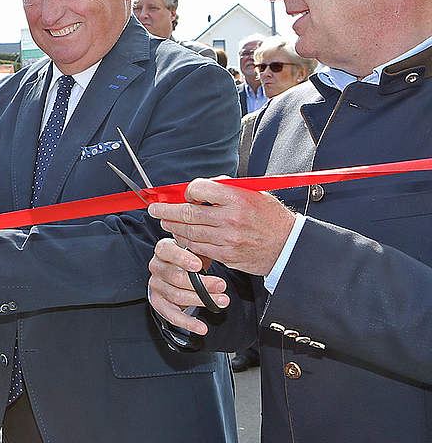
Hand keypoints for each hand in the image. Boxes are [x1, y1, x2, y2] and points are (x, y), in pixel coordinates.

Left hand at [147, 178, 297, 275]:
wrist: (288, 245)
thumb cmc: (271, 217)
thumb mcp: (254, 193)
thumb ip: (226, 188)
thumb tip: (200, 187)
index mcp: (237, 198)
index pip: (199, 189)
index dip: (188, 191)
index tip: (185, 194)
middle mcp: (230, 218)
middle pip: (188, 213)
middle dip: (166, 211)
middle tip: (155, 209)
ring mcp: (227, 239)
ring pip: (189, 232)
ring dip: (173, 226)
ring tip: (165, 221)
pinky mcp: (226, 255)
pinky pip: (198, 248)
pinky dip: (186, 241)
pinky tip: (181, 236)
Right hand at [147, 237, 230, 335]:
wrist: (177, 269)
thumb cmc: (189, 257)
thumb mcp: (194, 248)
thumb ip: (200, 248)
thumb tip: (217, 249)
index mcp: (163, 250)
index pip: (166, 251)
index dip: (181, 258)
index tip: (199, 265)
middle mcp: (156, 267)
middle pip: (175, 277)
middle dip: (201, 284)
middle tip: (222, 285)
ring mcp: (156, 285)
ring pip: (176, 296)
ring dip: (201, 301)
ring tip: (222, 301)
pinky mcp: (158, 302)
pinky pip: (171, 315)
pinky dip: (188, 323)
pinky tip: (202, 328)